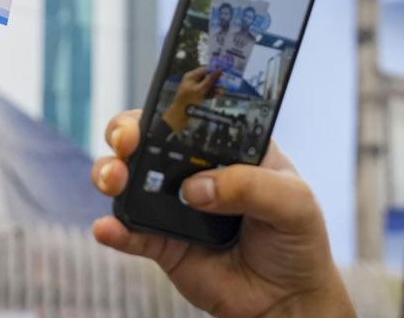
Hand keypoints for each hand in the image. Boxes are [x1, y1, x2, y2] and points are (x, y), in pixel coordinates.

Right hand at [92, 111, 354, 317]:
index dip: (168, 105)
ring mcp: (172, 205)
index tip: (156, 108)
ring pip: (128, 180)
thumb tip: (195, 189)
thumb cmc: (297, 239)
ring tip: (114, 181)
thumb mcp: (292, 201)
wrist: (287, 300)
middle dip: (126, 131)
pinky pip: (130, 233)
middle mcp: (193, 169)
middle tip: (127, 141)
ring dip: (111, 173)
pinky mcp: (162, 243)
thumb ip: (249, 186)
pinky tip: (107, 228)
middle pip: (147, 138)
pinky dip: (114, 229)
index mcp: (226, 146)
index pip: (191, 114)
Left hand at [163, 66, 221, 132]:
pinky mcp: (197, 95)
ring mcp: (195, 89)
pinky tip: (214, 95)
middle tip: (223, 83)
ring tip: (219, 91)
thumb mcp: (200, 90)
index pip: (205, 69)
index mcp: (191, 76)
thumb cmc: (186, 102)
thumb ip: (210, 80)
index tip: (223, 72)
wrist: (180, 116)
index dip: (214, 70)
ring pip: (207, 85)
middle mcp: (193, 81)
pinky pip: (206, 92)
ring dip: (214, 88)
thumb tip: (218, 71)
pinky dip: (211, 93)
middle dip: (215, 81)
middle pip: (207, 77)